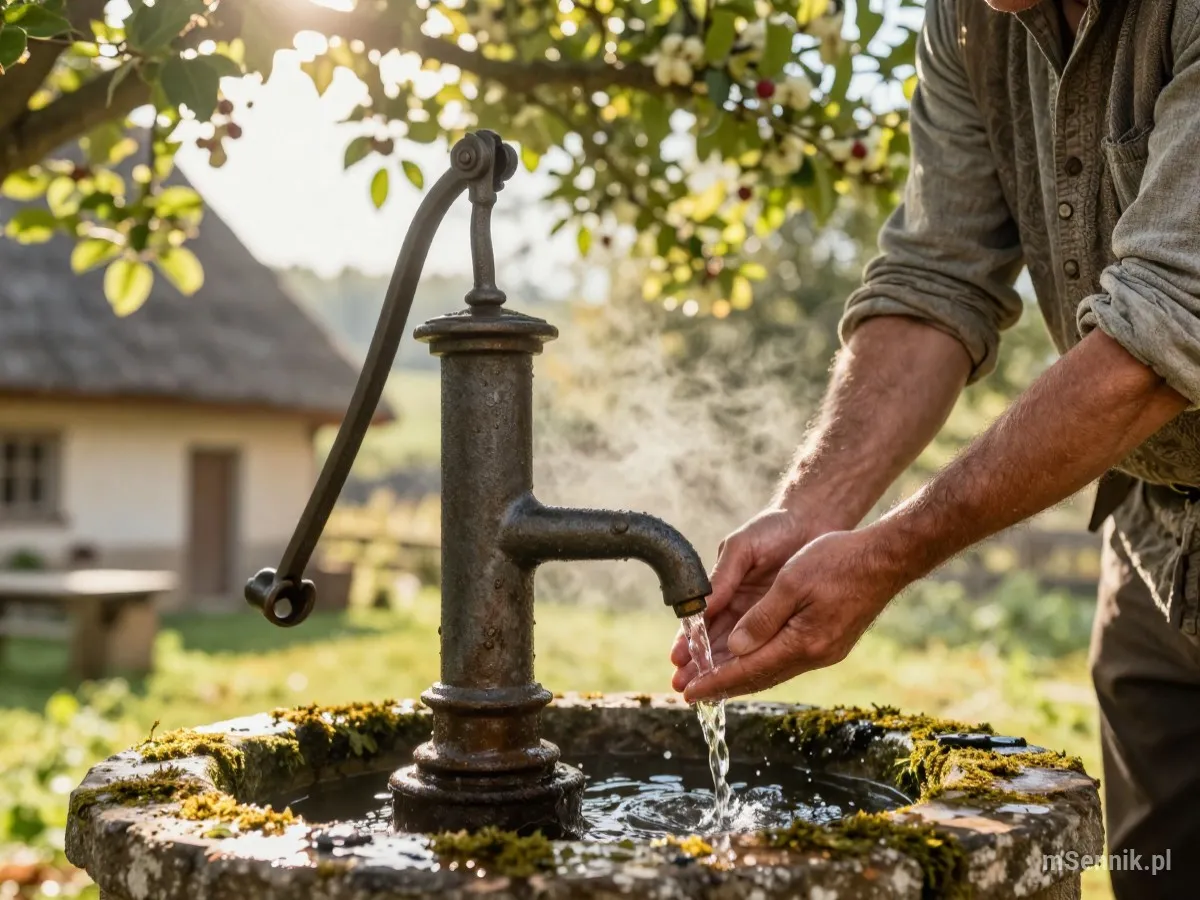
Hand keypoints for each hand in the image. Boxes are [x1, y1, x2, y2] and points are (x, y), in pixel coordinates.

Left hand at [679, 529, 906, 701]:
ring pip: (771, 670)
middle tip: (686, 692)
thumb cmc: (838, 561)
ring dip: (738, 675)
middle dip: (720, 685)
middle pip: (758, 677)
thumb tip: (737, 649)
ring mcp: (824, 651)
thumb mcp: (792, 583)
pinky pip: (785, 659)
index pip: (748, 671)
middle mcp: (814, 655)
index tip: (687, 694)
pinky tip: (744, 661)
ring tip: (706, 680)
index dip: (715, 682)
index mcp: (803, 643)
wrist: (885, 559)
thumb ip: (762, 618)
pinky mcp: (828, 642)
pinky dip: (758, 663)